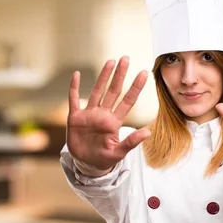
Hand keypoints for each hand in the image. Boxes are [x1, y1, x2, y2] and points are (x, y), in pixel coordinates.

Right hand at [66, 56, 150, 171]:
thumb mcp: (119, 152)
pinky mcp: (75, 118)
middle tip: (126, 58)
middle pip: (113, 91)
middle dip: (120, 75)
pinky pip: (74, 100)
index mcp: (114, 122)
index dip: (136, 87)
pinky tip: (75, 75)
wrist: (86, 164)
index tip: (144, 73)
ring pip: (97, 91)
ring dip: (103, 77)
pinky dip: (73, 88)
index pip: (128, 101)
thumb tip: (148, 132)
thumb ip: (131, 142)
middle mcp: (103, 114)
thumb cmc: (104, 158)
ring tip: (110, 61)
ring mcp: (89, 114)